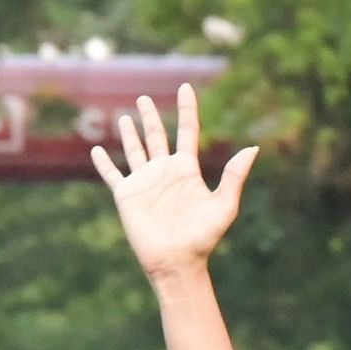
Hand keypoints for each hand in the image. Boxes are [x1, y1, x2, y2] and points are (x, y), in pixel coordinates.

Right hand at [90, 84, 259, 283]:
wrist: (177, 262)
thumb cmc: (203, 238)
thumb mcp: (224, 205)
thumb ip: (235, 176)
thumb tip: (253, 148)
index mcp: (187, 170)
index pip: (187, 131)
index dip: (187, 108)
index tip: (185, 87)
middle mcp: (165, 172)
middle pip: (157, 136)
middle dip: (151, 117)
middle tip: (144, 97)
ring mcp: (145, 182)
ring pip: (135, 150)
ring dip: (129, 133)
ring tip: (126, 116)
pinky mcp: (126, 196)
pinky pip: (113, 175)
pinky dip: (104, 163)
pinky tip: (97, 151)